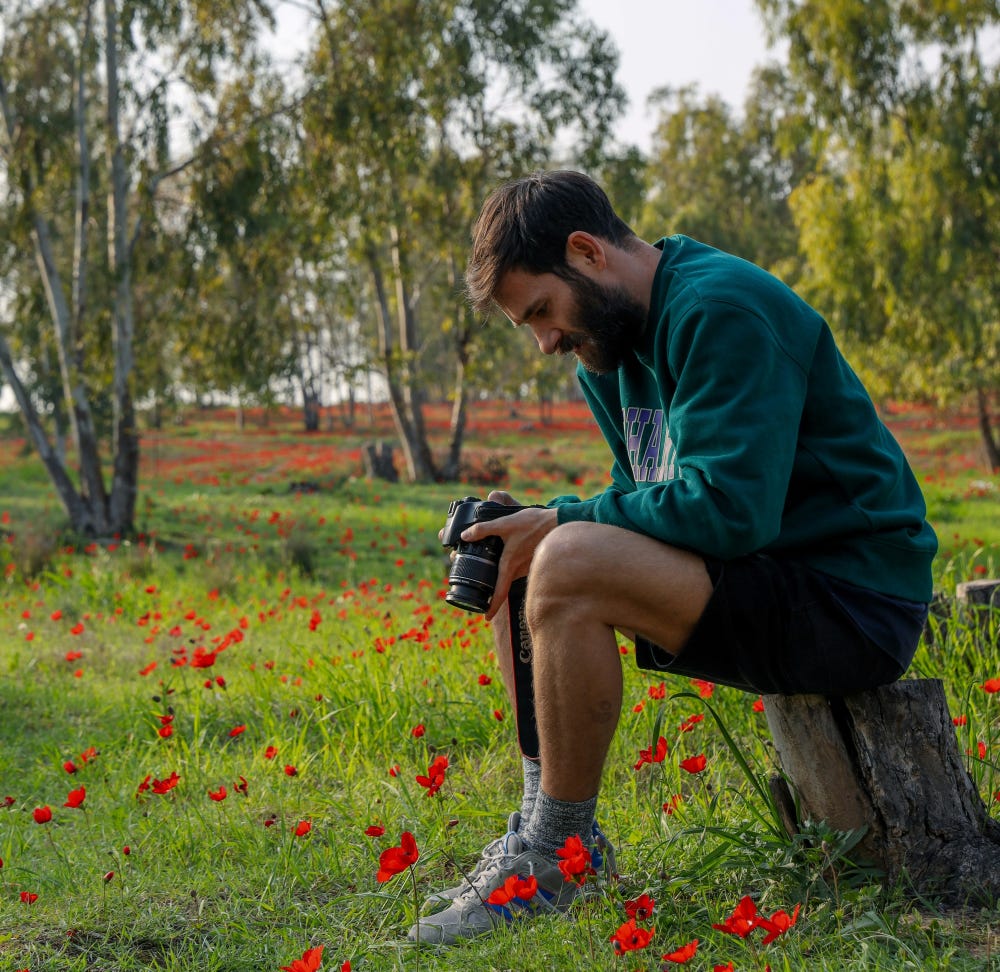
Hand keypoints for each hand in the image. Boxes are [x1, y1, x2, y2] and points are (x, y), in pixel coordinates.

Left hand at [460, 490, 558, 620]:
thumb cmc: (534, 525)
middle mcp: (519, 570)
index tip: (486, 617)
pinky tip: (503, 555)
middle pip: (503, 586)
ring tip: (485, 567)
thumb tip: (465, 536)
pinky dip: (508, 566)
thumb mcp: (505, 524)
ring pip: (510, 576)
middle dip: (491, 591)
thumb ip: (484, 529)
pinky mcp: (531, 561)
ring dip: (499, 576)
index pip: (500, 593)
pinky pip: (518, 569)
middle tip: (479, 591)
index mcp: (510, 565)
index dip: (493, 607)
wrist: (559, 522)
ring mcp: (527, 566)